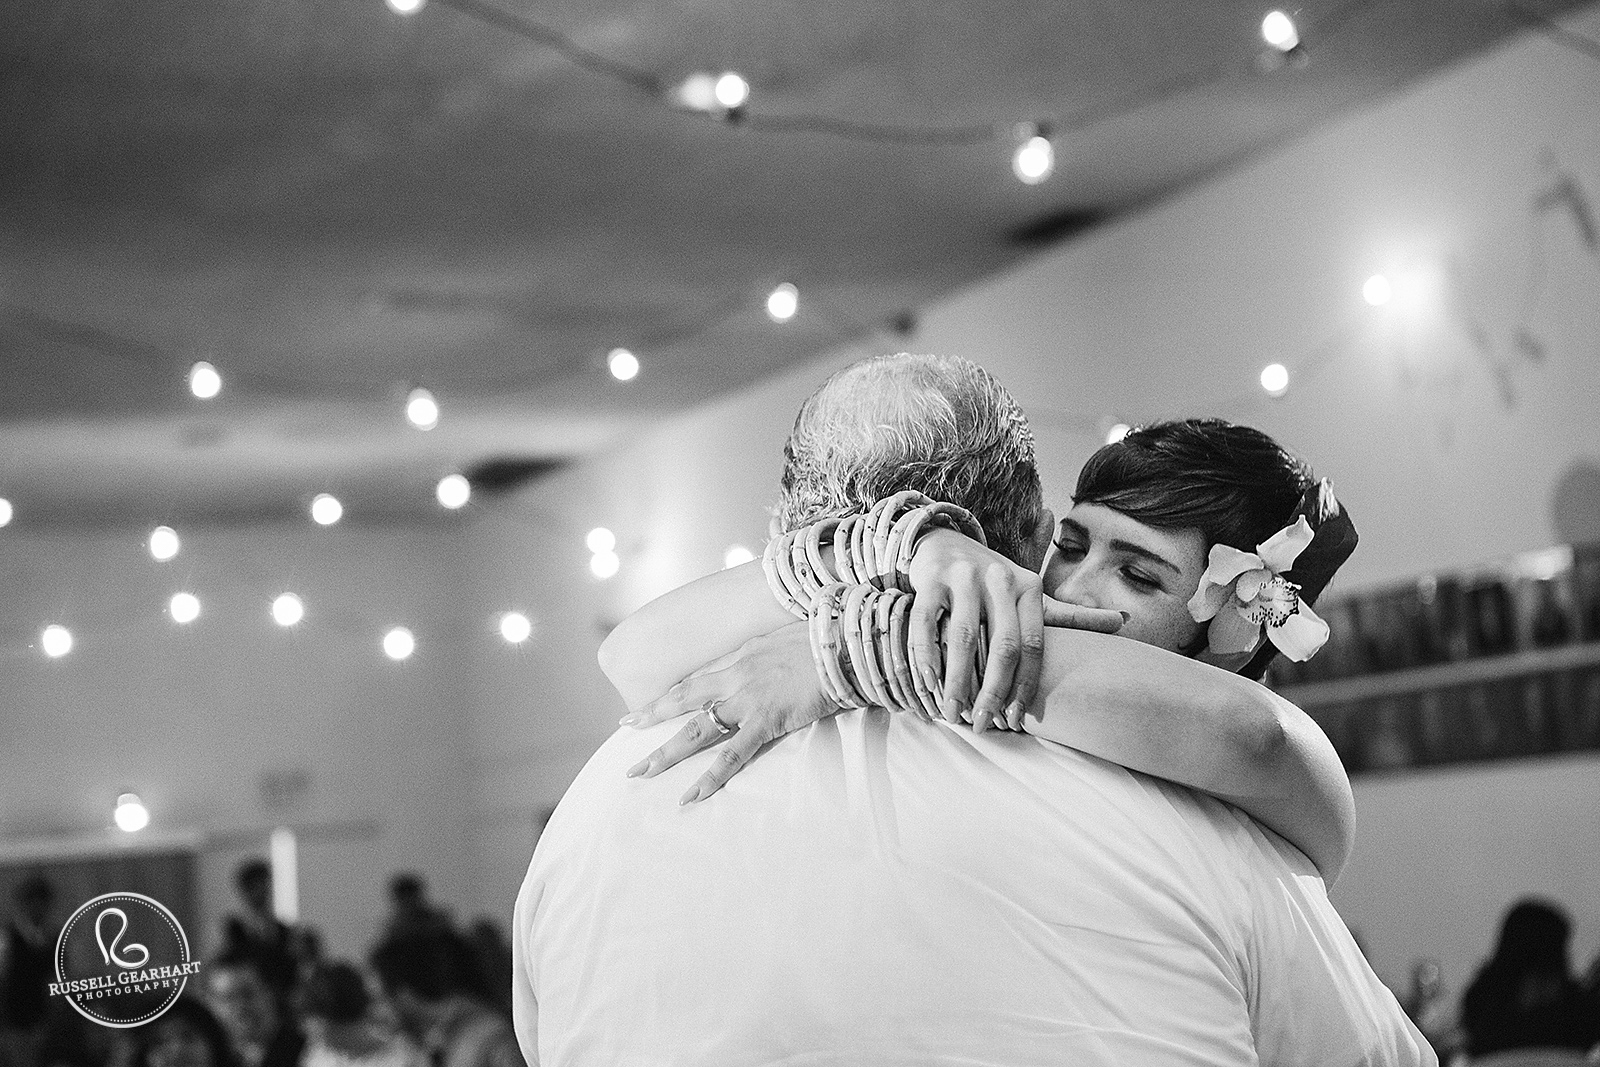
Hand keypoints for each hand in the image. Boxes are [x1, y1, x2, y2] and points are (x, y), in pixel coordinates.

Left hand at [619, 622, 840, 803]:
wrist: (846, 644)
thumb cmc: (826, 640)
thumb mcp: (787, 639)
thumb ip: (769, 653)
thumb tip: (765, 661)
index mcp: (742, 656)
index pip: (698, 678)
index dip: (671, 693)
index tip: (647, 705)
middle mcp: (737, 676)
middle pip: (684, 699)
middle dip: (652, 715)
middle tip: (625, 730)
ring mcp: (748, 700)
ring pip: (697, 729)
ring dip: (667, 752)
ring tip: (642, 771)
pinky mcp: (767, 720)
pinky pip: (732, 755)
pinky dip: (711, 777)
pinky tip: (693, 794)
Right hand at [905, 529, 1123, 731]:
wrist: (945, 539)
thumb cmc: (993, 580)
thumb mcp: (1032, 595)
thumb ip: (1071, 615)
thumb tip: (1123, 622)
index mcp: (1029, 587)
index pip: (1033, 645)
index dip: (1025, 686)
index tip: (1014, 720)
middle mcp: (999, 579)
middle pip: (1002, 645)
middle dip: (993, 691)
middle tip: (983, 725)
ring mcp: (963, 577)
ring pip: (962, 638)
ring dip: (957, 682)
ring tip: (953, 714)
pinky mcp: (931, 579)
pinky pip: (926, 624)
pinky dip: (925, 657)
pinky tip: (929, 684)